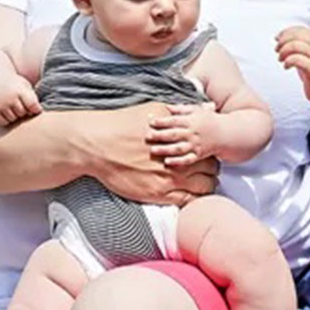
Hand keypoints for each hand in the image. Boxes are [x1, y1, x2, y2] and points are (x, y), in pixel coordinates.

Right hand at [0, 78, 40, 125]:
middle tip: (20, 104)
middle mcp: (9, 98)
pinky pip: (4, 122)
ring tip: (13, 106)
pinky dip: (6, 119)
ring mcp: (0, 105)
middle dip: (23, 111)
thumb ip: (32, 98)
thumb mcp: (24, 85)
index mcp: (19, 90)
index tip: (36, 109)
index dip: (36, 109)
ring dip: (15, 116)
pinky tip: (6, 111)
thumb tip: (38, 112)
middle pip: (22, 113)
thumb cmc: (14, 84)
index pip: (32, 105)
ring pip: (13, 119)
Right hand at [84, 102, 218, 204]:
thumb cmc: (124, 125)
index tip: (205, 152)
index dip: (209, 152)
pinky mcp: (157, 195)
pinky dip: (193, 199)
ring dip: (205, 185)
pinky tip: (190, 194)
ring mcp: (169, 181)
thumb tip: (203, 106)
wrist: (99, 145)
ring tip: (200, 182)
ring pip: (203, 189)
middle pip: (210, 170)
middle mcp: (178, 162)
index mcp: (179, 141)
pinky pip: (186, 202)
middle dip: (210, 168)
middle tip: (205, 168)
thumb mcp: (155, 110)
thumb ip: (181, 112)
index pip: (208, 150)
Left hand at [147, 103, 221, 166]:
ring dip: (165, 149)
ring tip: (153, 150)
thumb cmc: (210, 120)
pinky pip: (187, 159)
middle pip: (174, 134)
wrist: (226, 133)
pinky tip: (168, 162)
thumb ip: (181, 108)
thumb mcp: (197, 110)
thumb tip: (166, 106)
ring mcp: (195, 145)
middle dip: (160, 135)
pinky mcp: (198, 155)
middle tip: (148, 136)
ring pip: (178, 148)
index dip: (162, 121)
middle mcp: (192, 133)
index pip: (174, 120)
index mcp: (191, 121)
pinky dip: (178, 162)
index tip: (151, 122)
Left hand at [275, 27, 309, 102]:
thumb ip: (300, 47)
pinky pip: (296, 59)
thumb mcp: (309, 57)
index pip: (301, 29)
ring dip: (283, 51)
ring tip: (280, 59)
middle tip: (277, 50)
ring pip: (295, 45)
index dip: (287, 31)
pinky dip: (287, 61)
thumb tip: (282, 38)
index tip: (277, 38)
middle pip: (297, 35)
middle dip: (283, 41)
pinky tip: (286, 66)